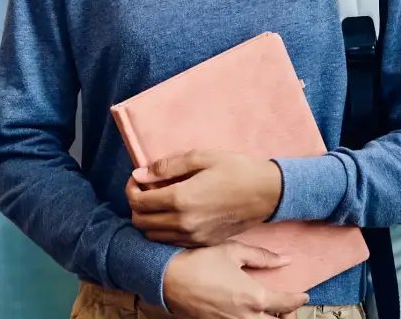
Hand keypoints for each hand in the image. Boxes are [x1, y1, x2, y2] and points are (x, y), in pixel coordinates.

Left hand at [127, 150, 282, 246]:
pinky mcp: (203, 243)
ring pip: (153, 235)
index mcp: (181, 199)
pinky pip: (171, 242)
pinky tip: (174, 213)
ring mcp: (194, 237)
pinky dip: (164, 230)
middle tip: (146, 188)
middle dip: (137, 204)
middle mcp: (184, 223)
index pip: (138, 202)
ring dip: (149, 219)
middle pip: (141, 222)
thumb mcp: (200, 157)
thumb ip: (166, 167)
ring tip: (160, 200)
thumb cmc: (236, 169)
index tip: (138, 178)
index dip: (131, 188)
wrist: (268, 193)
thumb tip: (140, 174)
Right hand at [162, 242, 309, 318]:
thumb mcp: (233, 251)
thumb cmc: (199, 260)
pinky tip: (247, 313)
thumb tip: (285, 259)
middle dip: (286, 317)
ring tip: (267, 312)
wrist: (166, 276)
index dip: (298, 300)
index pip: (287, 304)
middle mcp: (245, 316)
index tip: (303, 295)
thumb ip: (262, 257)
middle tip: (286, 309)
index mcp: (254, 297)